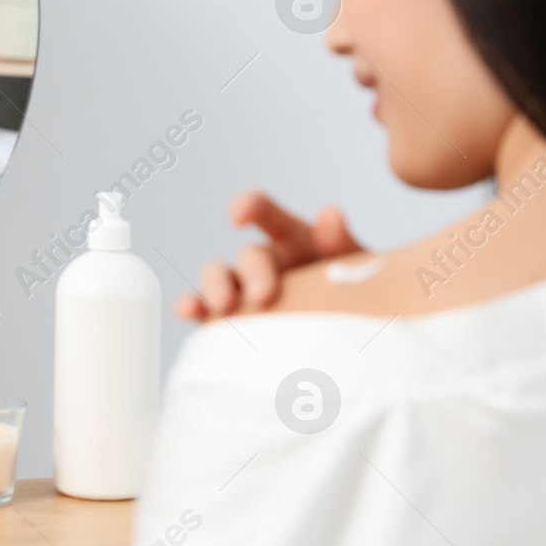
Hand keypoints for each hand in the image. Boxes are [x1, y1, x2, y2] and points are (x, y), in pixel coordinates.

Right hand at [173, 190, 363, 321]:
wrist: (353, 338)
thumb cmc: (353, 295)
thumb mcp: (356, 265)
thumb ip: (341, 241)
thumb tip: (329, 216)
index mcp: (293, 240)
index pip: (266, 213)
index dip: (250, 208)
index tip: (238, 215)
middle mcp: (263, 261)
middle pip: (248, 255)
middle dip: (253, 272)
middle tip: (265, 295)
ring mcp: (244, 289)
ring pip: (218, 277)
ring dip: (216, 287)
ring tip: (224, 304)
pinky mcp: (230, 319)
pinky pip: (205, 309)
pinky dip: (193, 306)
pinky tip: (190, 311)